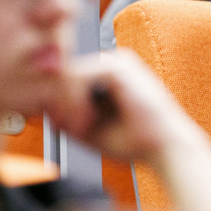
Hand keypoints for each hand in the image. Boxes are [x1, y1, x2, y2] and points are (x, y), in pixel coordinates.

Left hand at [46, 49, 196, 165]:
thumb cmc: (135, 142)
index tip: (70, 130)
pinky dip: (75, 102)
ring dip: (66, 104)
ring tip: (80, 128)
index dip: (60, 104)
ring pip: (68, 75)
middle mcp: (113, 63)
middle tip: (72, 130)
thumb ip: (66, 120)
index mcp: (109, 75)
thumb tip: (43, 110)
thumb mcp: (92, 131)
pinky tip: (86, 122)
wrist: (166, 148)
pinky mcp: (118, 68)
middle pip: (66, 75)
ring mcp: (116, 61)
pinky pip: (78, 77)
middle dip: (61, 104)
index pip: (69, 79)